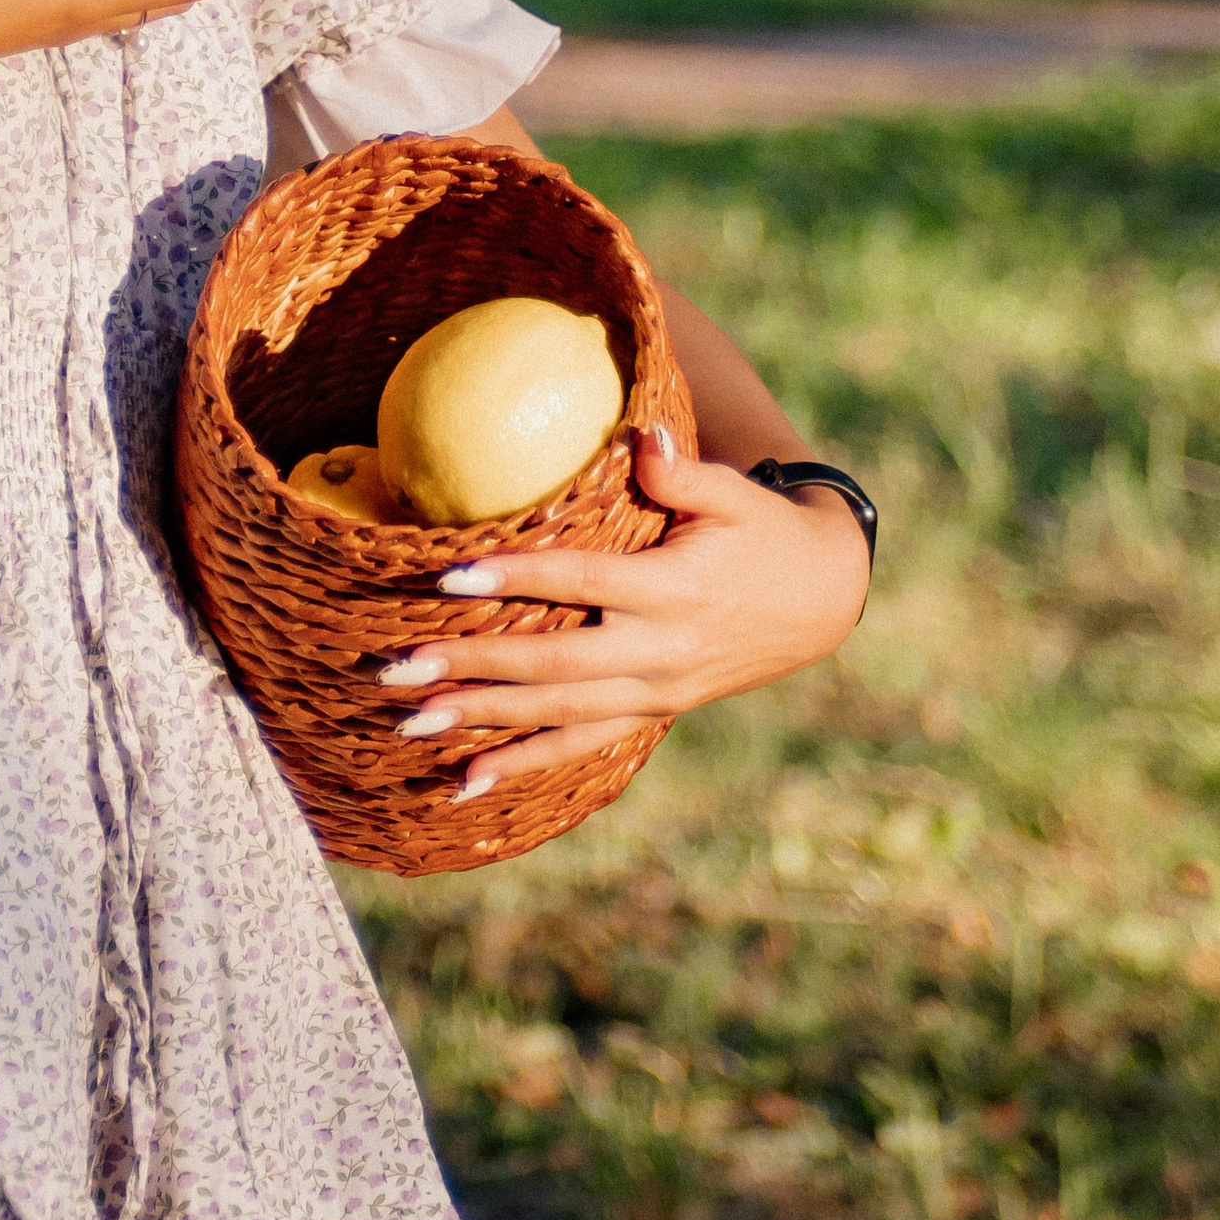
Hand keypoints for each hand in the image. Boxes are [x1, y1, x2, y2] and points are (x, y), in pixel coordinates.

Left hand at [371, 429, 870, 804]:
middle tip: (399, 668)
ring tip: (409, 722)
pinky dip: (523, 764)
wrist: (821, 598)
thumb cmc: (764, 532)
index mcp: (674, 591)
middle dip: (471, 669)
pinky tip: (466, 783)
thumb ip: (683, 473)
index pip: (582, 584)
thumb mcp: (735, 495)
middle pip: (553, 665)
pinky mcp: (652, 711)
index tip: (449, 576)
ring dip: (481, 720)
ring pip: (557, 714)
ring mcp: (655, 690)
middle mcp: (661, 651)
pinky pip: (581, 745)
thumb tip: (640, 437)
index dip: (516, 579)